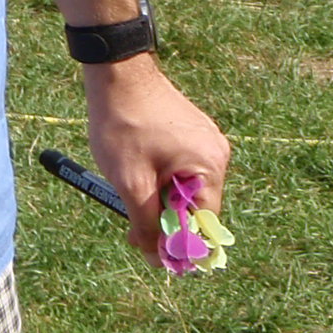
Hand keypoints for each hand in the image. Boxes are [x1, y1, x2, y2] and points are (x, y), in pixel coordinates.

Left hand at [82, 53, 230, 259]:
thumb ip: (147, 224)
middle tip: (133, 224)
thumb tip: (158, 259)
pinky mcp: (191, 132)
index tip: (153, 254)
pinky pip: (182, 168)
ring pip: (186, 189)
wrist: (116, 73)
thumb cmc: (123, 125)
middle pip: (197, 208)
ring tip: (132, 186)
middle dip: (167, 220)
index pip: (205, 224)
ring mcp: (206, 140)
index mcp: (210, 167)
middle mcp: (217, 154)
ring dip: (160, 199)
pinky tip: (138, 169)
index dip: (180, 245)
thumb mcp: (131, 183)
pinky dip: (161, 178)